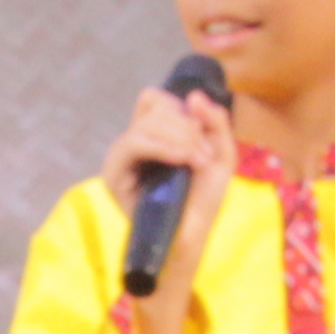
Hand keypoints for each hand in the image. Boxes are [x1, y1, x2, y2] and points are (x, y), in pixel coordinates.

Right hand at [104, 76, 235, 274]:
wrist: (189, 239)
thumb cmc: (203, 202)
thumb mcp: (220, 155)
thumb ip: (215, 121)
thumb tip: (193, 94)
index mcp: (153, 135)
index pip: (154, 100)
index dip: (180, 110)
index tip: (202, 136)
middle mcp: (133, 143)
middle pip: (155, 107)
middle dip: (187, 127)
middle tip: (204, 157)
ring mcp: (121, 158)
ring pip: (146, 123)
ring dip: (180, 138)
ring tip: (197, 163)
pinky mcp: (114, 174)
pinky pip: (133, 143)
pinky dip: (162, 146)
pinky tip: (181, 161)